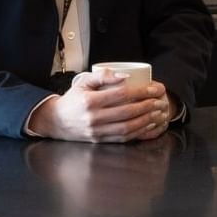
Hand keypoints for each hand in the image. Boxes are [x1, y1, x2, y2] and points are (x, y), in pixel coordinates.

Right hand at [28, 69, 169, 142]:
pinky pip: (123, 138)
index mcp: (90, 101)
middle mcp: (93, 118)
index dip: (141, 92)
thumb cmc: (73, 99)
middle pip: (127, 112)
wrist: (56, 121)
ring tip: (158, 114)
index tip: (154, 89)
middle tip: (160, 102)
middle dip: (148, 107)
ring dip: (146, 121)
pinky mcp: (100, 141)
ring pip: (127, 127)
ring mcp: (97, 131)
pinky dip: (138, 132)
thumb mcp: (83, 81)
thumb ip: (103, 76)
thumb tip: (125, 76)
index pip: (121, 95)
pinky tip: (148, 126)